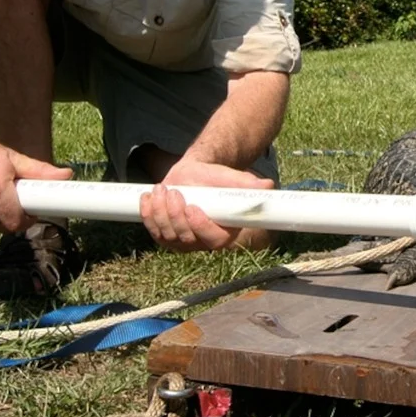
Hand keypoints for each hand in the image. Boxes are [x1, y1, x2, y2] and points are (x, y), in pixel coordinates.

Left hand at [139, 159, 274, 251]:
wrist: (198, 175)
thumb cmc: (218, 179)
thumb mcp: (234, 179)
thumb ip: (248, 184)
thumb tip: (267, 185)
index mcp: (225, 233)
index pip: (213, 240)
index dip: (200, 227)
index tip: (192, 208)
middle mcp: (202, 241)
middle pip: (185, 238)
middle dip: (175, 215)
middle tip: (174, 192)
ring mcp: (181, 240)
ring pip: (166, 235)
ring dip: (160, 212)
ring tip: (162, 189)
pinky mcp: (165, 234)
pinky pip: (153, 230)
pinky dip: (148, 214)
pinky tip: (148, 197)